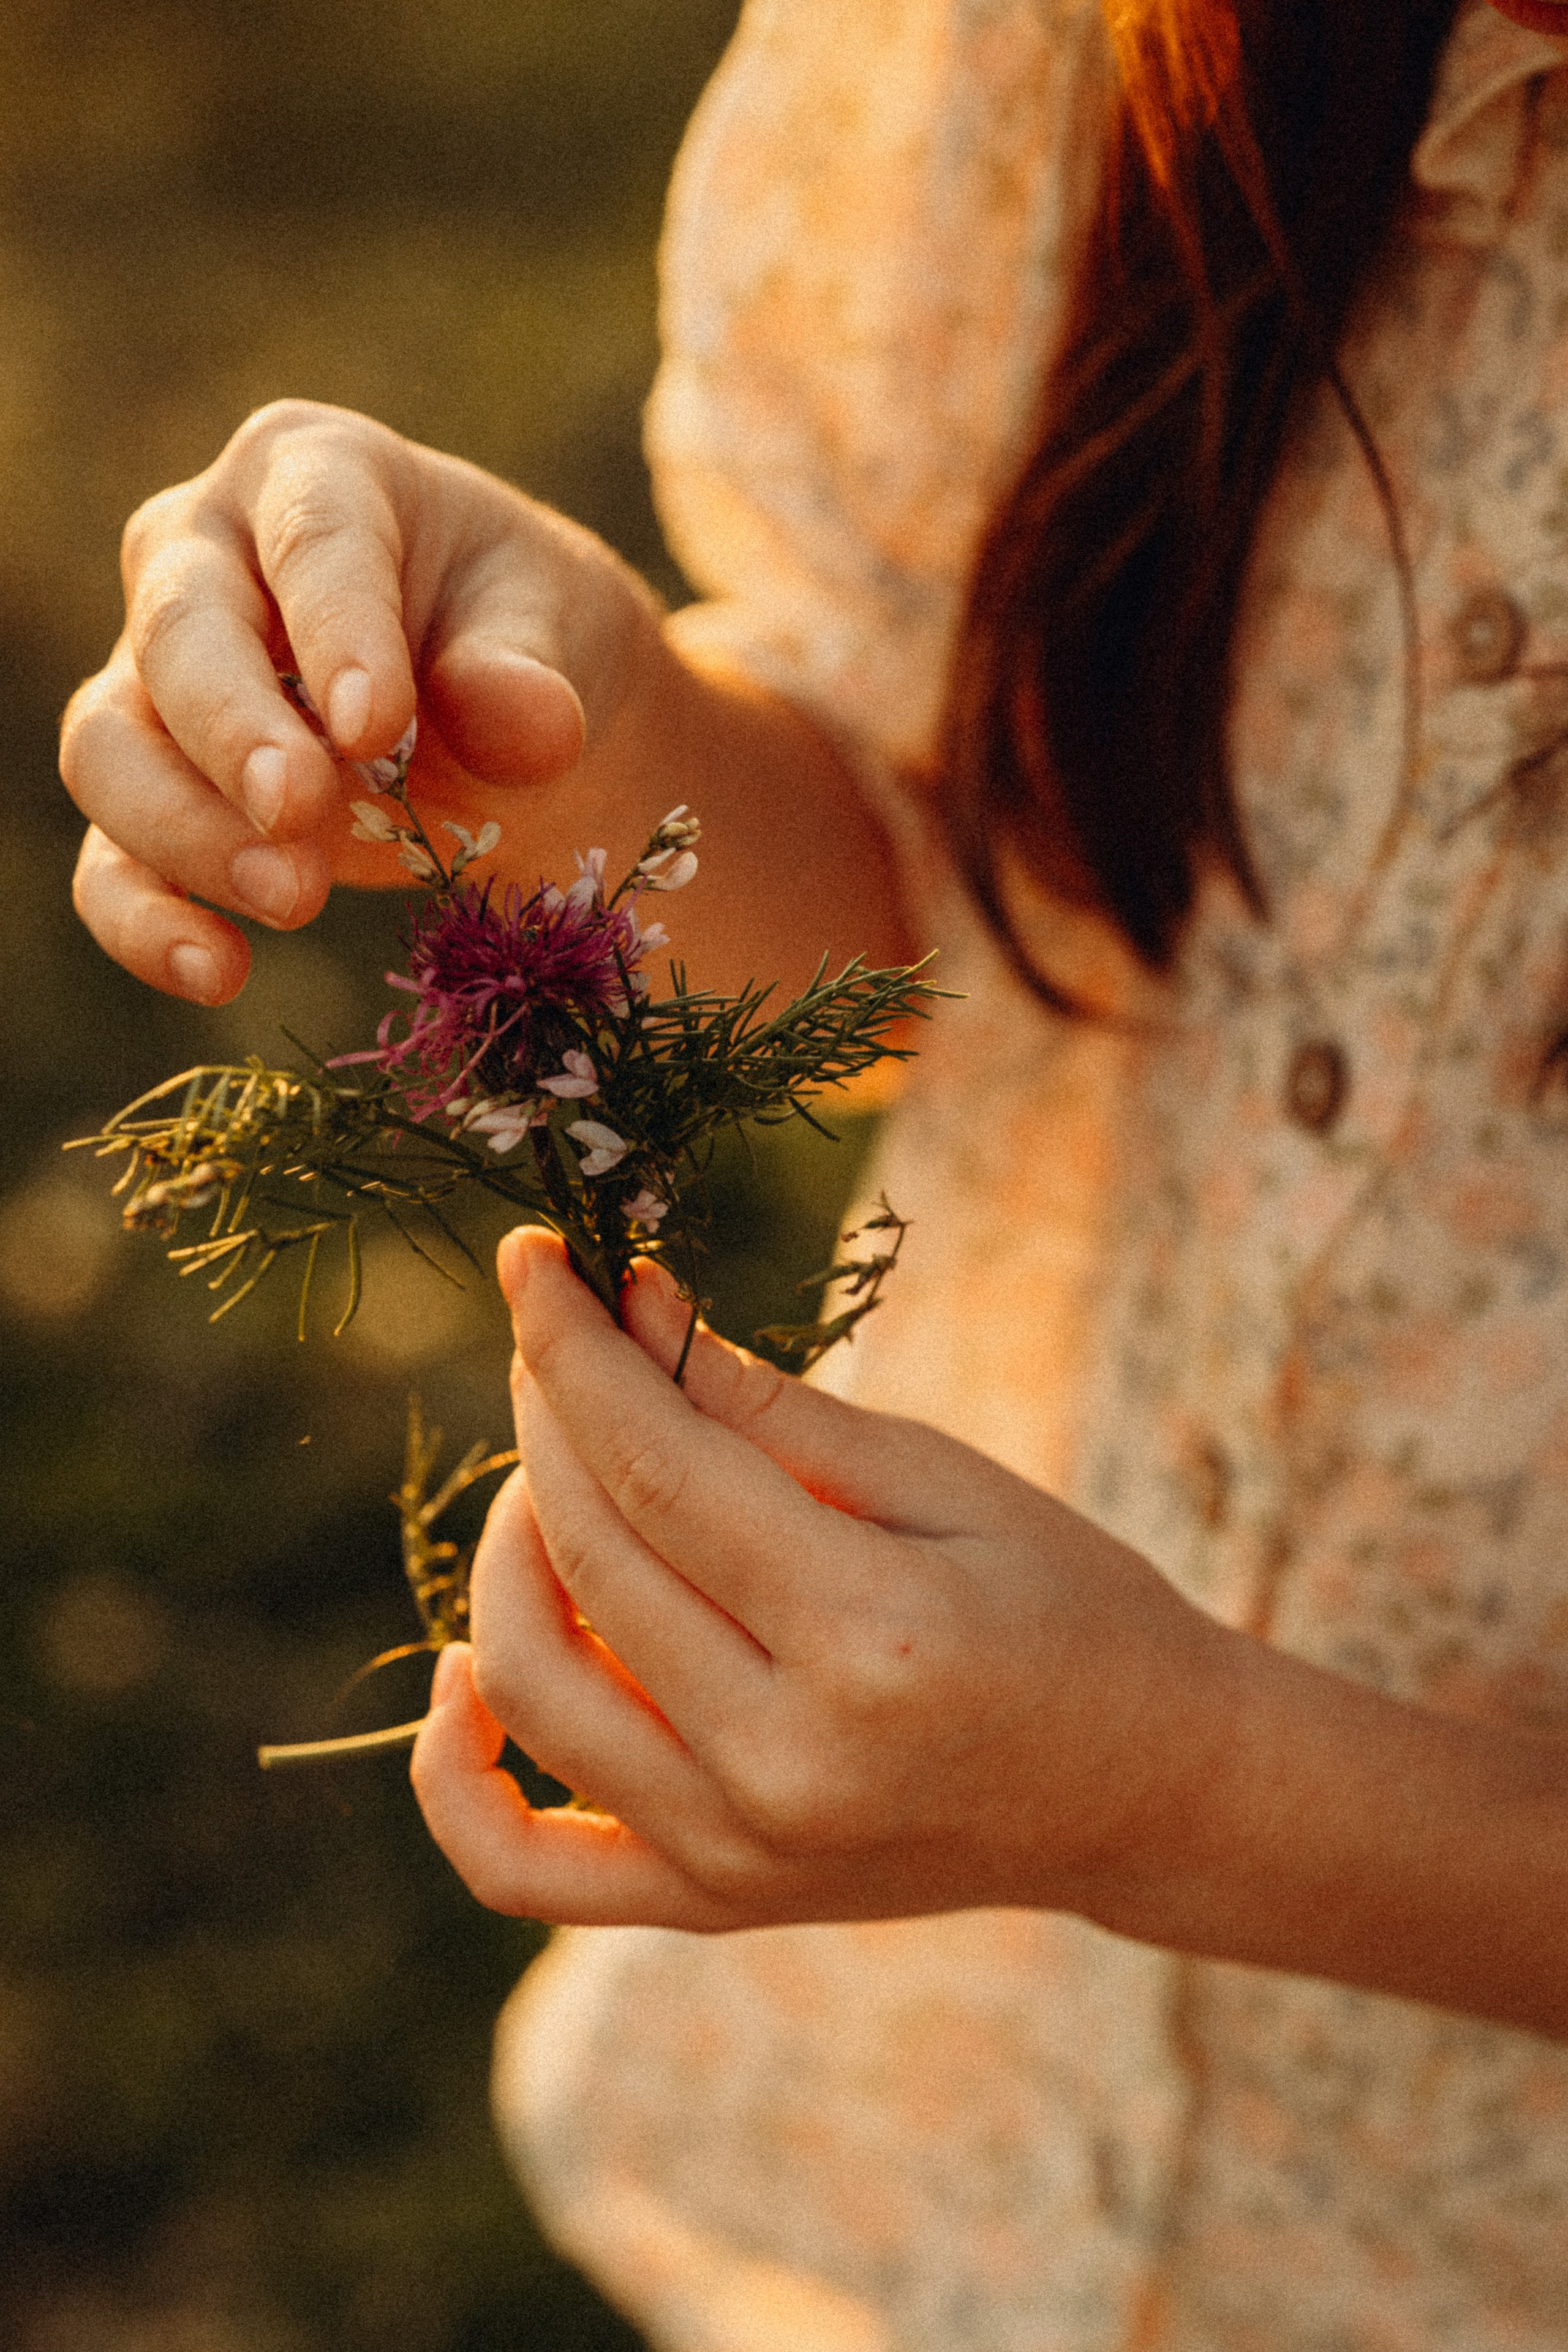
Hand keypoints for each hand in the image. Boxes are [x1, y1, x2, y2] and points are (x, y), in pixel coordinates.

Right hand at [60, 399, 661, 1004]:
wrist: (504, 710)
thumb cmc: (523, 632)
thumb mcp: (559, 627)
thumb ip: (531, 671)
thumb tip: (532, 728)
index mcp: (314, 473)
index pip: (310, 537)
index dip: (334, 628)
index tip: (375, 724)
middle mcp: (203, 556)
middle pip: (177, 634)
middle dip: (233, 731)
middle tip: (300, 814)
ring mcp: (158, 679)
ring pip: (111, 746)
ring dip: (187, 834)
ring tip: (292, 900)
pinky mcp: (155, 793)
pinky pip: (112, 858)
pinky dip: (146, 920)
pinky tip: (213, 971)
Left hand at [410, 1229, 1233, 1930]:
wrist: (1146, 1793)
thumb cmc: (1069, 1606)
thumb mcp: (945, 1479)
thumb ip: (773, 1409)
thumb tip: (629, 1309)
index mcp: (870, 1637)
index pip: (658, 1465)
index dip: (574, 1350)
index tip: (528, 1260)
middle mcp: (786, 1762)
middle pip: (590, 1557)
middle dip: (548, 1416)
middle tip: (558, 1339)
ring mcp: (739, 1854)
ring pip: (534, 1685)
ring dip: (506, 1554)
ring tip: (554, 1479)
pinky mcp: (713, 1906)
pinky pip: (521, 1865)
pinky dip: (454, 1777)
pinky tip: (464, 1675)